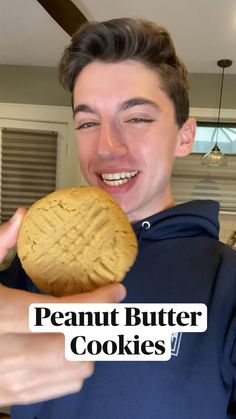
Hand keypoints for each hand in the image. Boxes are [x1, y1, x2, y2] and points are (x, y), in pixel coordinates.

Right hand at [0, 209, 126, 404]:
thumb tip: (22, 217)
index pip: (60, 313)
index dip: (96, 302)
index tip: (115, 291)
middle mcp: (5, 353)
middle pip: (74, 348)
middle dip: (96, 327)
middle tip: (104, 308)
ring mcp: (8, 381)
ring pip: (73, 372)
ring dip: (87, 346)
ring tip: (84, 326)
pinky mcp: (10, 396)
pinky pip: (59, 389)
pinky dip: (73, 369)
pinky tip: (66, 348)